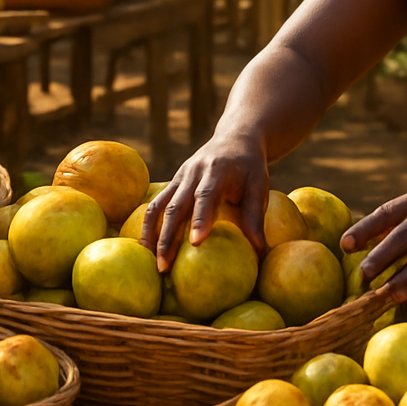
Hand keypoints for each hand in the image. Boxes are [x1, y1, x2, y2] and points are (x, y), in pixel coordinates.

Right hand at [141, 131, 269, 270]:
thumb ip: (256, 216)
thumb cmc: (250, 166)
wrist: (234, 138)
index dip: (200, 218)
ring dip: (152, 235)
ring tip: (151, 262)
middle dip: (167, 238)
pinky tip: (147, 248)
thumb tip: (259, 251)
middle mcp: (193, 173)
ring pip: (159, 206)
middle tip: (164, 267)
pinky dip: (148, 226)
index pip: (206, 195)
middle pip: (176, 206)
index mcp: (217, 170)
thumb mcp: (259, 185)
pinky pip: (155, 204)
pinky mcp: (172, 182)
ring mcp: (179, 177)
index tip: (196, 243)